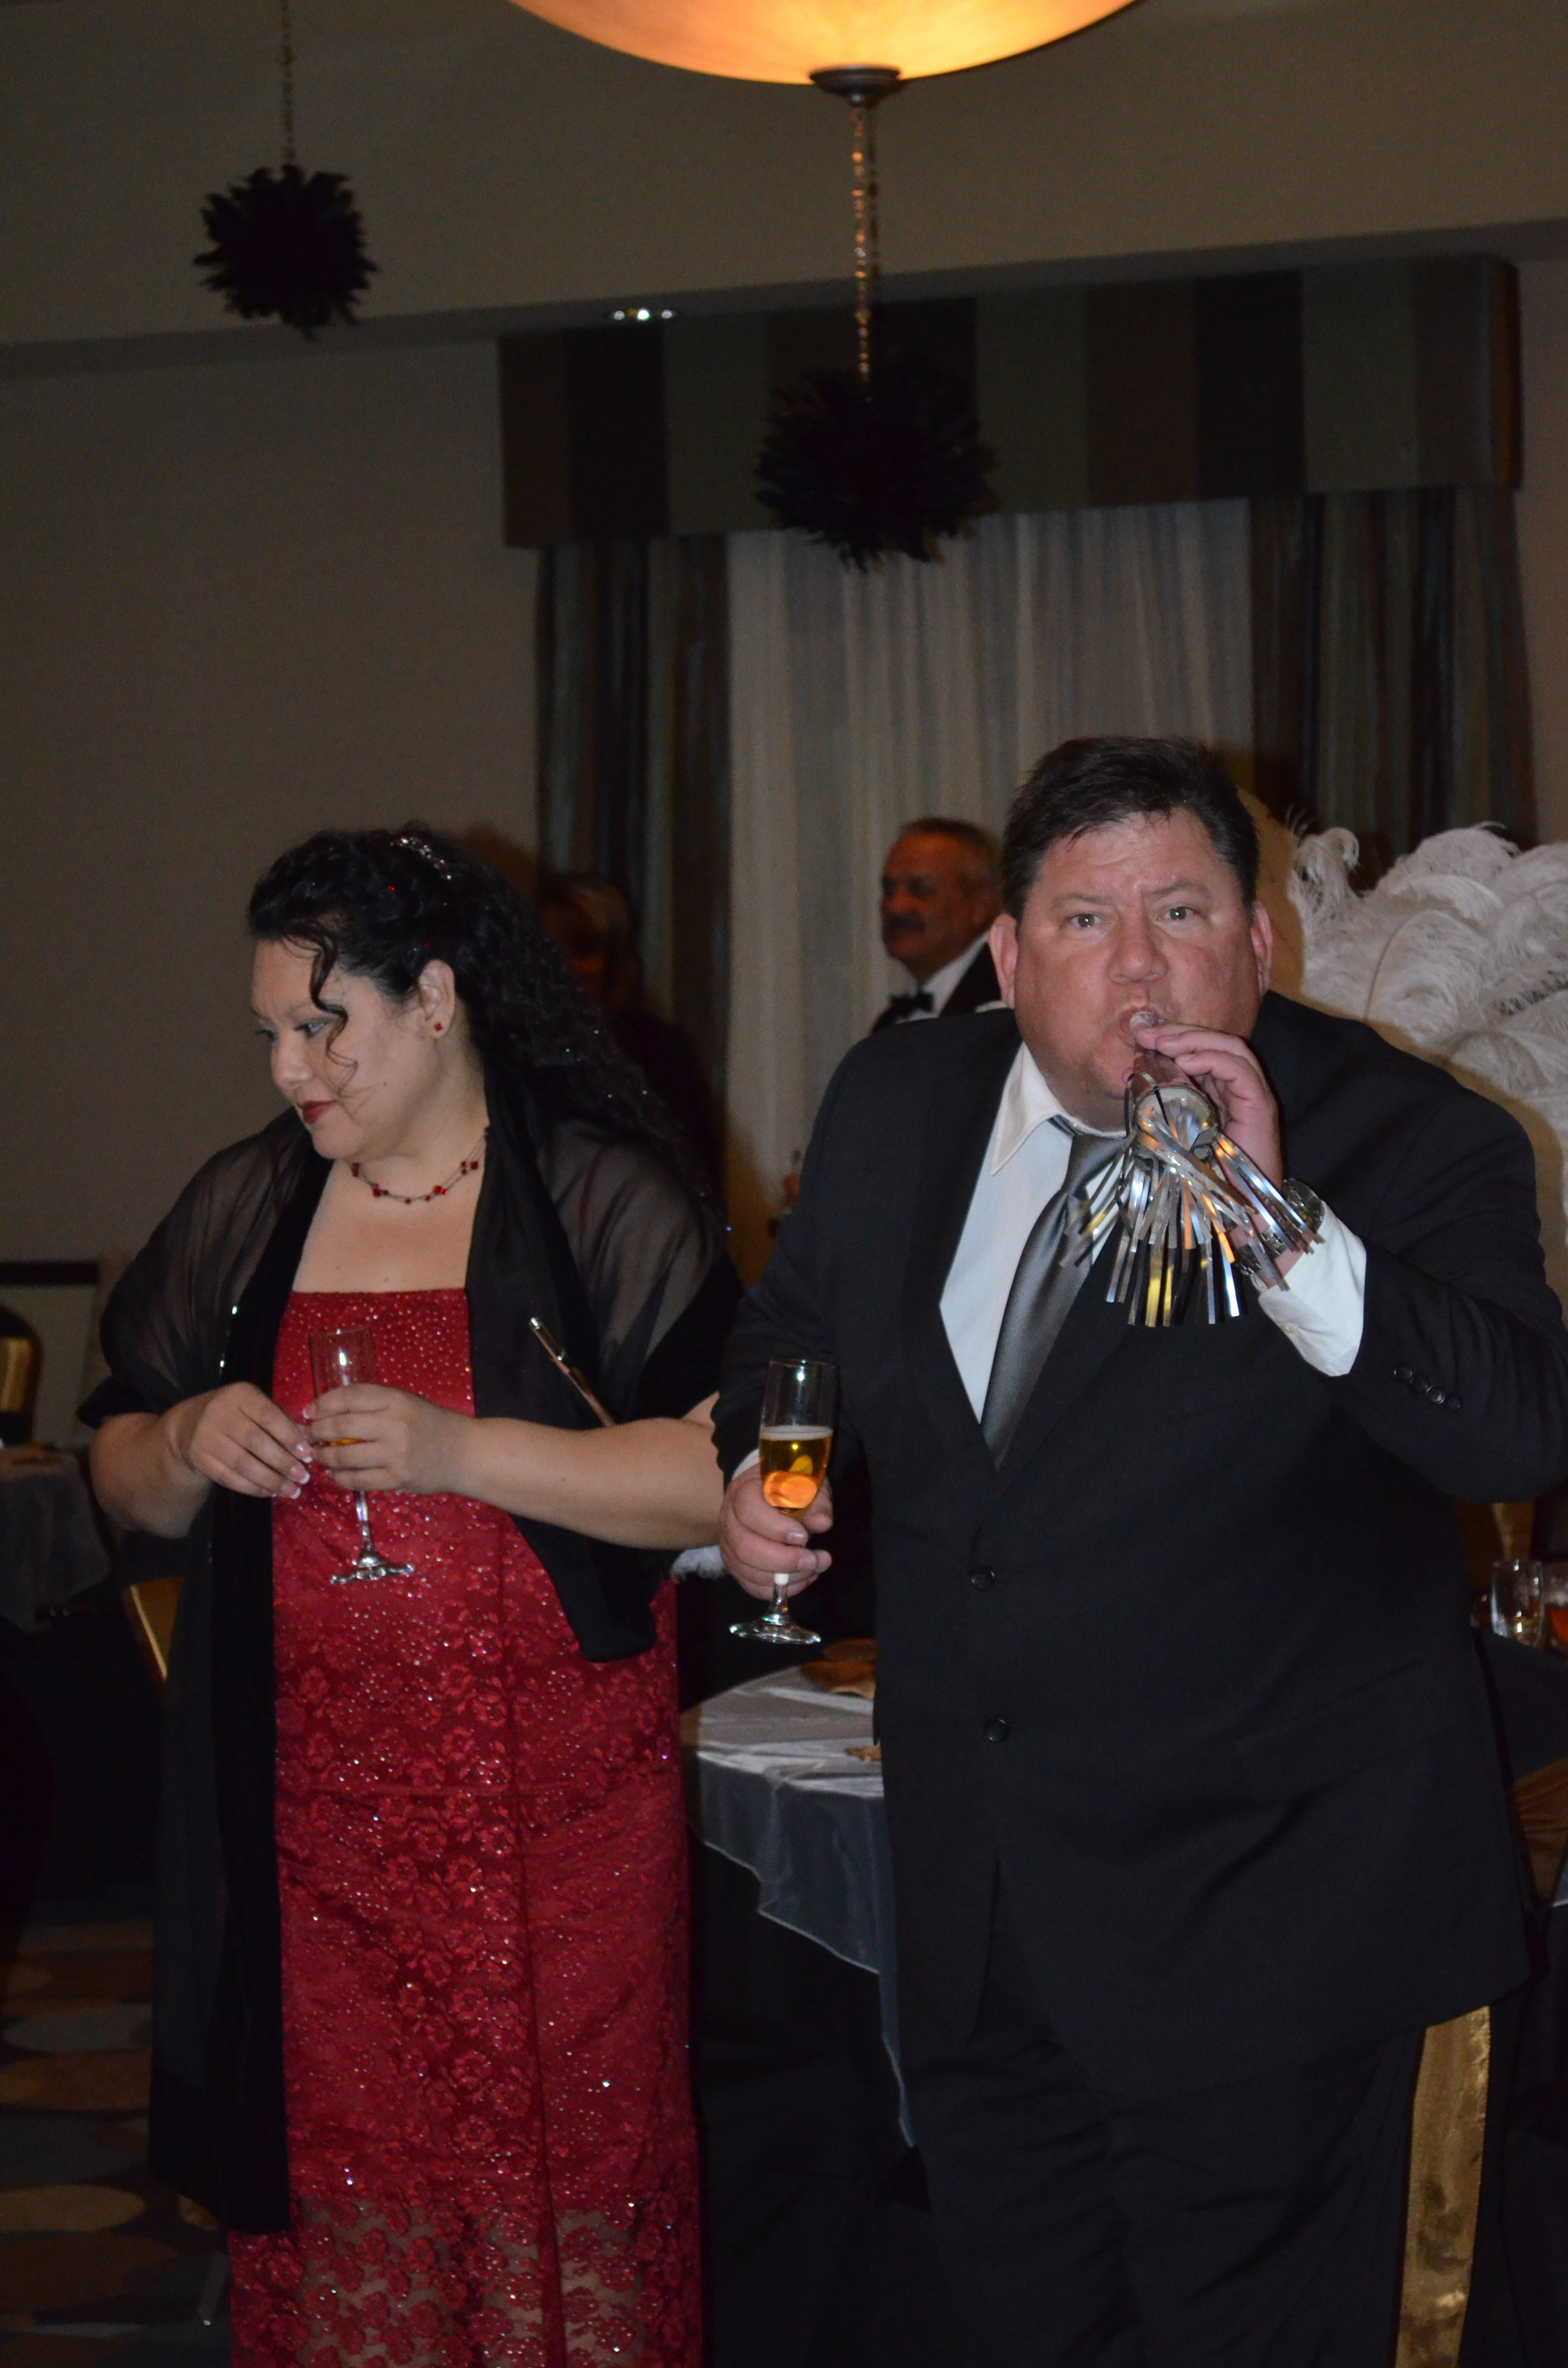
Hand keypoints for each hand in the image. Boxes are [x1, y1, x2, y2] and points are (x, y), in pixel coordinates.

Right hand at [166, 1383, 311, 1500]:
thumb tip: (309, 1441)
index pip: (268, 1416)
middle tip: (303, 1477)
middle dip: (283, 1462)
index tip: (308, 1455)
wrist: (188, 1423)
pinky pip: (228, 1477)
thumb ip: (282, 1421)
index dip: (289, 1436)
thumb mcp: (256, 1407)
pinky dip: (251, 1487)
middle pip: (255, 1441)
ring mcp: (206, 1436)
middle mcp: (220, 1413)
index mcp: (240, 1395)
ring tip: (291, 1491)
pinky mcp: (199, 1457)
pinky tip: (269, 1492)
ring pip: (242, 1463)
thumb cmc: (235, 1414)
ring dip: (270, 1480)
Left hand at [307, 1385, 466, 1494]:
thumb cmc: (431, 1424)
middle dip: (317, 1432)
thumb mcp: (406, 1403)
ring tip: (320, 1456)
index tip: (309, 1411)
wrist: (463, 1452)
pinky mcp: (396, 1478)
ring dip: (325, 1457)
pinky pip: (357, 1480)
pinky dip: (341, 1478)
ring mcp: (395, 1454)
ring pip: (344, 1457)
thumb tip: (328, 1411)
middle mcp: (394, 1425)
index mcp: (396, 1400)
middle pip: (340, 1426)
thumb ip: (373, 1405)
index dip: (323, 1403)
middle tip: (309, 1435)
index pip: (349, 1397)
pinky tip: (337, 1474)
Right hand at [719, 1466, 834, 1602]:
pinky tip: (801, 1580)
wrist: (768, 1491)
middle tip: (814, 1560)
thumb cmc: (788, 1486)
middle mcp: (728, 1519)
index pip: (749, 1510)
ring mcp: (728, 1545)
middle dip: (783, 1560)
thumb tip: (822, 1523)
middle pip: (745, 1547)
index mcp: (742, 1491)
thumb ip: (815, 1502)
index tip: (804, 1536)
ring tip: (814, 1569)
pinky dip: (777, 1589)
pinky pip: (751, 1586)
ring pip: (747, 1571)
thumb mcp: (806, 1485)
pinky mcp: (735, 1565)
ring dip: (785, 1578)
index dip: (776, 1528)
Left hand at [1133, 1022, 1283, 1185]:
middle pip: (1218, 1043)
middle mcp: (1241, 1090)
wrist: (1240, 1212)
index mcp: (1222, 1093)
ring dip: (1194, 1040)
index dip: (1176, 1039)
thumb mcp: (1179, 1132)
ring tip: (1163, 1043)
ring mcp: (1254, 1097)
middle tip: (1148, 1033)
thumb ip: (1168, 1103)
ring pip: (1232, 1049)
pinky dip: (1212, 1060)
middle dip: (1181, 1033)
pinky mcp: (1260, 1107)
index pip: (1205, 1052)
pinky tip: (1185, 1062)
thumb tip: (1138, 1075)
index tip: (1144, 1037)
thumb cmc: (1209, 1178)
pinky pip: (1240, 1071)